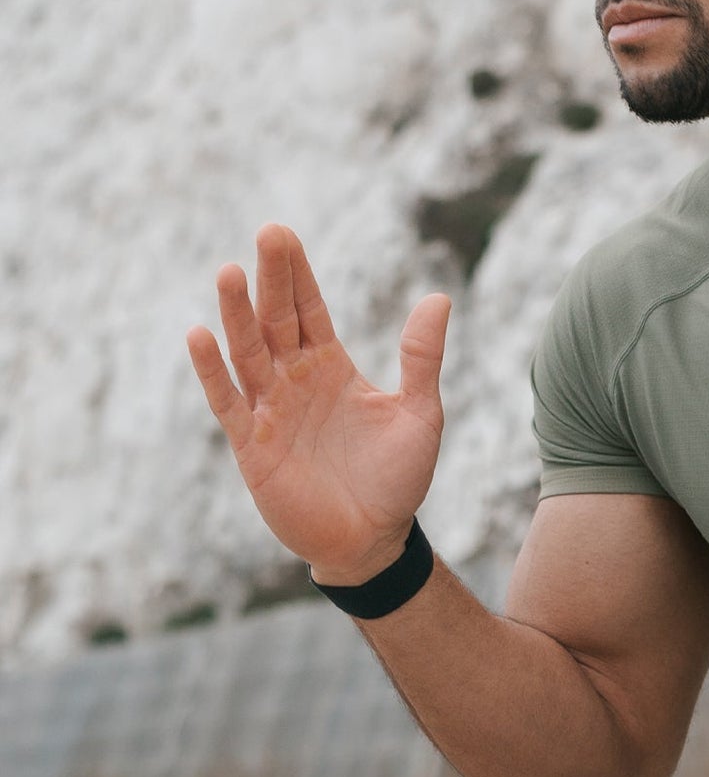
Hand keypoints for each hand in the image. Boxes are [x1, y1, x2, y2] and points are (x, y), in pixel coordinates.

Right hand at [187, 225, 450, 585]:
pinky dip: (213, 372)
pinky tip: (200, 336)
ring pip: (247, 353)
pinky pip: (228, 403)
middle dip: (270, 279)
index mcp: (330, 367)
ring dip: (236, 314)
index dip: (296, 273)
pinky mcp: (252, 446)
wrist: (374, 542)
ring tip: (229, 273)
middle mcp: (294, 381)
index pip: (308, 309)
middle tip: (267, 233)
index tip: (282, 234)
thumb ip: (421, 358)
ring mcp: (270, 411)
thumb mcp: (420, 415)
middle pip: (275, 320)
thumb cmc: (396, 481)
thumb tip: (439, 297)